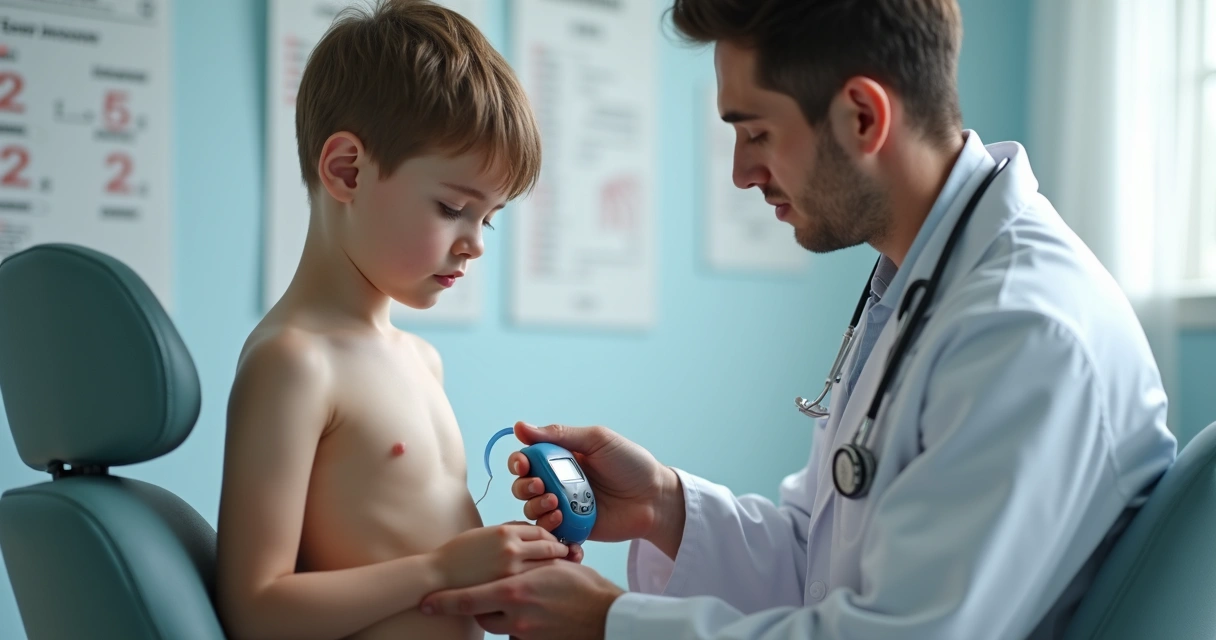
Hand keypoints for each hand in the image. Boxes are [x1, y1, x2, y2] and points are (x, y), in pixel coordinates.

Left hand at [421, 560, 623, 639]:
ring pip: (497, 626)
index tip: (426, 602)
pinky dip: (518, 624)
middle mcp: (515, 616)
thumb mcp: (551, 567)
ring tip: (510, 602)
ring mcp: (525, 634)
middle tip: (482, 593)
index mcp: (515, 591)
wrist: (608, 617)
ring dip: (498, 615)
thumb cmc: (584, 586)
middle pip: (480, 614)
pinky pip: (516, 636)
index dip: (444, 602)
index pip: (468, 599)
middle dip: (478, 605)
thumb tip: (511, 560)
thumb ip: (525, 566)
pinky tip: (532, 615)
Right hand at [432, 523, 573, 590]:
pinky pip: (534, 580)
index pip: (540, 531)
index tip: (556, 544)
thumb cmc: (458, 555)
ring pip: (546, 565)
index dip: (551, 538)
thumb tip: (526, 535)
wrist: (439, 575)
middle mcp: (512, 546)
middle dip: (560, 552)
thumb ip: (506, 533)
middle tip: (569, 557)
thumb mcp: (484, 534)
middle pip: (548, 546)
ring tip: (564, 572)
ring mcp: (511, 568)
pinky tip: (548, 586)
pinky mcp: (508, 585)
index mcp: (505, 530)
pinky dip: (545, 581)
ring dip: (558, 567)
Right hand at [507, 422, 683, 552]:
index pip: (527, 459)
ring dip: (537, 508)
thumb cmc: (631, 464)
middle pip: (522, 487)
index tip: (522, 463)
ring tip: (558, 505)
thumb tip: (520, 426)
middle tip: (541, 486)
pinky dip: (549, 533)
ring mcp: (565, 508)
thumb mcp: (597, 440)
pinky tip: (561, 523)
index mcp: (561, 458)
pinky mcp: (574, 530)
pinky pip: (551, 535)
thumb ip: (559, 435)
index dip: (518, 462)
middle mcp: (559, 483)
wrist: (655, 497)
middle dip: (525, 487)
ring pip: (532, 512)